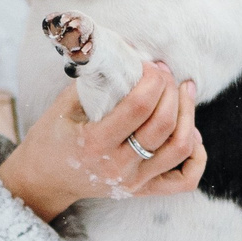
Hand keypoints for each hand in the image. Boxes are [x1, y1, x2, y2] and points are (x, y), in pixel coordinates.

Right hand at [0, 61, 204, 222]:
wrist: (44, 181)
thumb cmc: (52, 138)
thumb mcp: (65, 104)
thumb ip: (97, 80)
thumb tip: (129, 50)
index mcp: (94, 143)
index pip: (140, 106)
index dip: (153, 79)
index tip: (149, 65)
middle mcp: (117, 166)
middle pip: (164, 124)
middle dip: (170, 90)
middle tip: (164, 73)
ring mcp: (134, 182)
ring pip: (180, 147)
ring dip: (189, 114)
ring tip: (184, 91)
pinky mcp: (143, 190)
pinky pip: (185, 178)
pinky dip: (196, 154)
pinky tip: (192, 132)